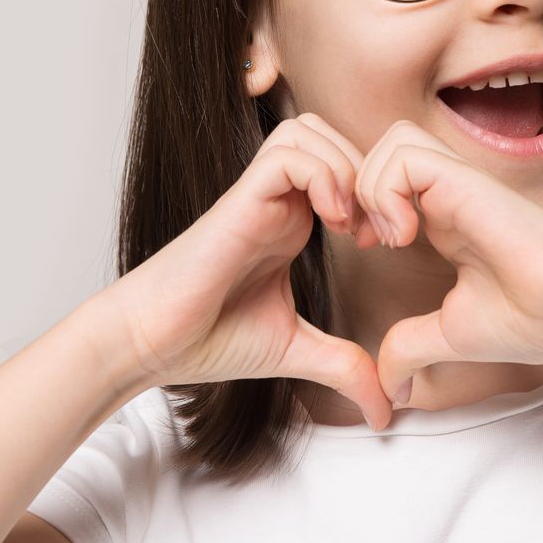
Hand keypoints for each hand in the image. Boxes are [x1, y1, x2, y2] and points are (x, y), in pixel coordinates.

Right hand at [89, 113, 395, 430]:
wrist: (152, 343)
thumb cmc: (209, 340)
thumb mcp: (297, 352)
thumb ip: (344, 367)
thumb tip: (385, 411)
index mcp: (293, 222)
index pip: (344, 166)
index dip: (379, 193)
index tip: (390, 243)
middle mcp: (277, 201)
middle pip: (331, 135)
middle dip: (372, 173)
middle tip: (382, 231)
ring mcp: (257, 196)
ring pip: (310, 131)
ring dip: (347, 169)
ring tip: (354, 227)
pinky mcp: (240, 200)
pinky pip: (288, 153)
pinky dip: (322, 175)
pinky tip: (331, 223)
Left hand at [352, 120, 542, 404]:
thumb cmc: (537, 318)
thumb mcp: (452, 336)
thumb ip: (412, 349)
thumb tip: (388, 388)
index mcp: (445, 221)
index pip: (388, 182)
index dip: (361, 206)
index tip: (367, 249)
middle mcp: (449, 195)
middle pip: (383, 152)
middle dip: (355, 190)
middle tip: (365, 238)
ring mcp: (458, 184)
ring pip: (391, 144)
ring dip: (370, 188)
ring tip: (388, 237)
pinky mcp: (465, 180)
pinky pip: (404, 155)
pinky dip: (386, 190)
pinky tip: (404, 235)